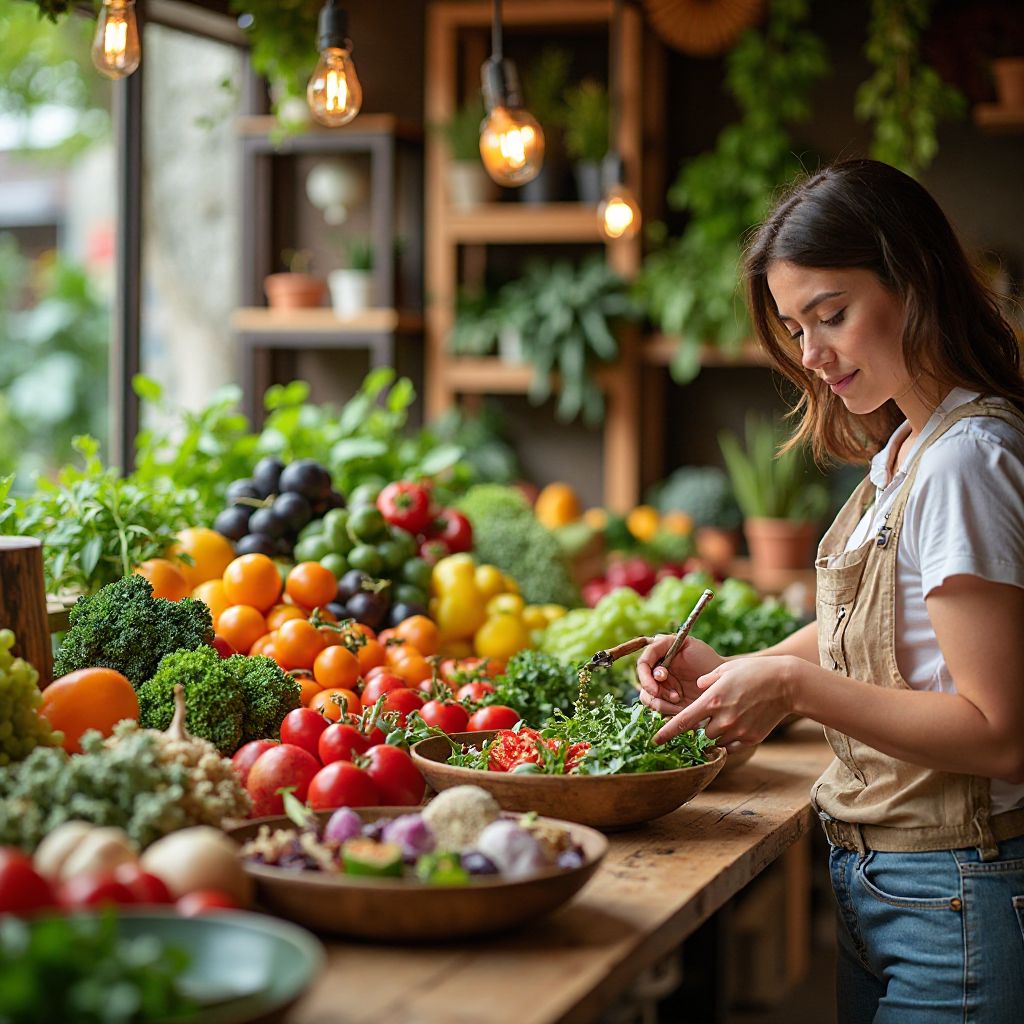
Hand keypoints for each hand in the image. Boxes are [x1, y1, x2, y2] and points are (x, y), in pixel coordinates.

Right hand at [636, 635, 724, 718]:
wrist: (721, 681)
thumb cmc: (708, 660)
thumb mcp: (691, 646)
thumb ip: (671, 647)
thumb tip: (656, 657)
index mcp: (658, 655)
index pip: (643, 663)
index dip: (647, 673)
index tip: (661, 679)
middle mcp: (655, 671)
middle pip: (642, 683)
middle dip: (655, 692)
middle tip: (675, 696)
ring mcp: (660, 688)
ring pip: (647, 698)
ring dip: (662, 703)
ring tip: (681, 702)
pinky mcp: (666, 703)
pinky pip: (659, 710)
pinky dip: (669, 712)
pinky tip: (683, 710)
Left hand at [652, 655, 799, 747]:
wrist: (786, 683)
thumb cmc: (754, 672)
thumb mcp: (725, 669)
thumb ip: (706, 680)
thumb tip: (698, 687)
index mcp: (711, 701)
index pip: (682, 722)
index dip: (666, 733)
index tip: (654, 741)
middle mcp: (722, 720)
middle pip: (701, 732)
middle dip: (704, 724)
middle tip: (717, 710)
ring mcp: (737, 731)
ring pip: (717, 740)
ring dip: (718, 732)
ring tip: (733, 713)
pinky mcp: (751, 738)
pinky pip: (733, 745)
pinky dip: (733, 738)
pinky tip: (742, 722)